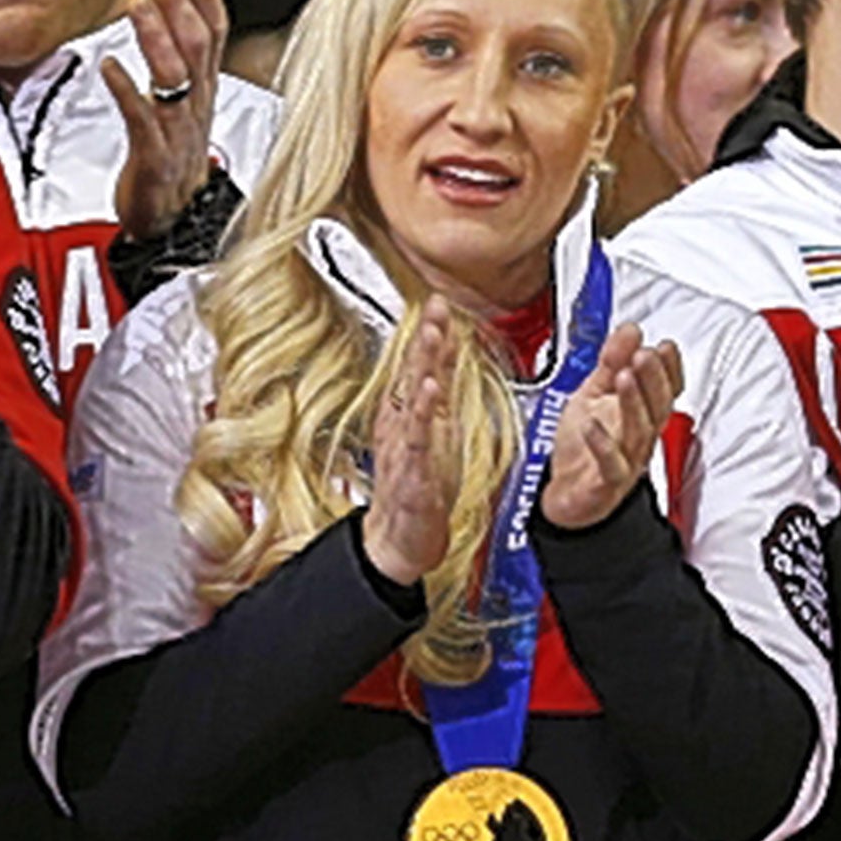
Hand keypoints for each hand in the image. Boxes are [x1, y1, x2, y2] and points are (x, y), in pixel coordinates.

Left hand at [105, 0, 228, 239]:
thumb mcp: (180, 108)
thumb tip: (162, 17)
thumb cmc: (169, 162)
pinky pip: (143, 120)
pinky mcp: (155, 158)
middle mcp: (196, 108)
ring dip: (156, 36)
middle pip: (197, 49)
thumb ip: (176, 66)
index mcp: (203, 94)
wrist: (172, 223)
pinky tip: (111, 66)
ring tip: (137, 4)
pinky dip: (127, 90)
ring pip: (174, 78)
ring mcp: (178, 133)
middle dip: (177, 6)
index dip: (208, 2)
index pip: (216, 39)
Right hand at [361, 297, 456, 586]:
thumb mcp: (431, 436)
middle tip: (436, 306)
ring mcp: (405, 444)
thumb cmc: (416, 489)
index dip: (432, 334)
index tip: (440, 303)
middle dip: (426, 337)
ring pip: (413, 396)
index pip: (422, 367)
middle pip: (414, 373)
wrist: (399, 538)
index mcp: (409, 415)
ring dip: (422, 364)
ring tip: (431, 334)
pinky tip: (428, 389)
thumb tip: (441, 367)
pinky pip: (416, 435)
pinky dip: (422, 411)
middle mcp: (403, 424)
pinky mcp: (411, 468)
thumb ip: (435, 402)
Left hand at [539, 323, 682, 530]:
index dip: (669, 369)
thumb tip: (630, 329)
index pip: (666, 389)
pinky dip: (602, 445)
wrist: (567, 496)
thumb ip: (611, 361)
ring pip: (638, 431)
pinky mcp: (605, 483)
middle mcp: (639, 437)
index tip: (665, 346)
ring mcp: (626, 460)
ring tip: (624, 377)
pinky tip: (591, 424)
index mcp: (641, 414)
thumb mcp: (594, 394)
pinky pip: (610, 465)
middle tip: (644, 355)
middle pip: (657, 407)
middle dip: (653, 378)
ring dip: (633, 403)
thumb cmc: (583, 447)